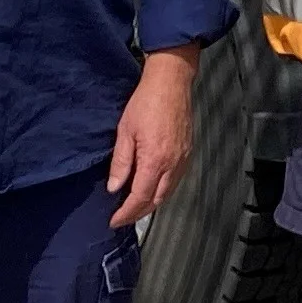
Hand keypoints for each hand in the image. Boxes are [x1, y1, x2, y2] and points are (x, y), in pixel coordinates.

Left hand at [106, 47, 200, 226]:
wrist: (171, 82)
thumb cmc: (146, 102)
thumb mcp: (125, 131)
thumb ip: (120, 162)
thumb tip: (114, 187)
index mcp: (155, 160)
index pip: (139, 197)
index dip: (126, 213)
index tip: (114, 220)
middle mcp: (172, 164)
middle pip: (156, 200)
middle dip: (138, 213)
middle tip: (122, 217)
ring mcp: (182, 159)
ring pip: (167, 192)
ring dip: (151, 203)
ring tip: (135, 207)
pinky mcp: (187, 152)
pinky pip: (175, 180)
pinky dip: (162, 190)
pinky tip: (152, 188)